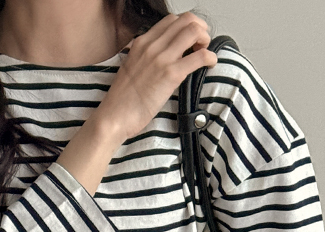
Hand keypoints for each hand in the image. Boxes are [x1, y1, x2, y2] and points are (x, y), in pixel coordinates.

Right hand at [94, 12, 216, 142]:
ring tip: (205, 53)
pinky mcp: (171, 75)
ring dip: (205, 39)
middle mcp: (152, 46)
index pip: (171, 20)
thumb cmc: (122, 101)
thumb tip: (162, 59)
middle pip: (186, 20)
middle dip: (200, 29)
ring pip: (194, 31)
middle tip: (201, 44)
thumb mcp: (131, 69)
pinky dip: (210, 57)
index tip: (190, 40)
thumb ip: (145, 59)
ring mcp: (162, 59)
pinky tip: (210, 64)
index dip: (186, 26)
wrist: (114, 117)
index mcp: (142, 43)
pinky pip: (199, 56)